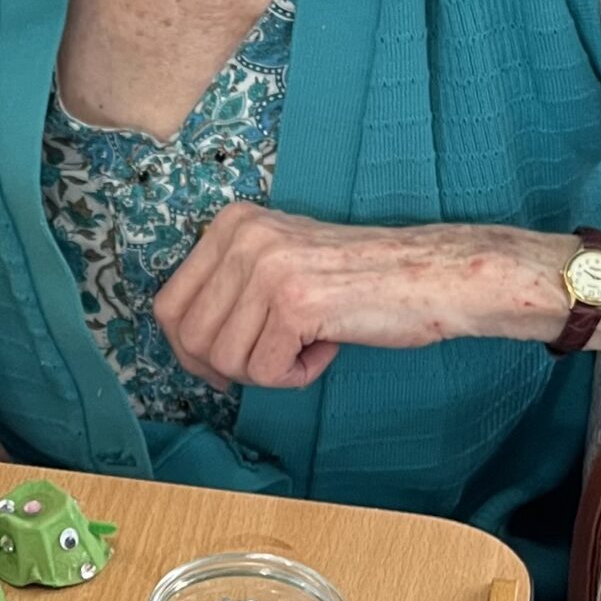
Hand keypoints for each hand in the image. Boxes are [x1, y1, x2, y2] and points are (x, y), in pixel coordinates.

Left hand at [153, 207, 543, 390]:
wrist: (433, 276)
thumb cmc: (359, 280)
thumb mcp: (279, 262)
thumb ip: (229, 287)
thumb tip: (180, 343)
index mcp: (232, 223)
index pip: (168, 305)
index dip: (190, 350)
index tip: (225, 363)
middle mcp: (242, 237)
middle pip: (190, 339)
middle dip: (227, 367)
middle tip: (272, 361)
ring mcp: (266, 268)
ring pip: (224, 360)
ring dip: (266, 371)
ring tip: (308, 344)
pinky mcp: (294, 303)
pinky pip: (264, 372)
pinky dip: (295, 376)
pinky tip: (327, 346)